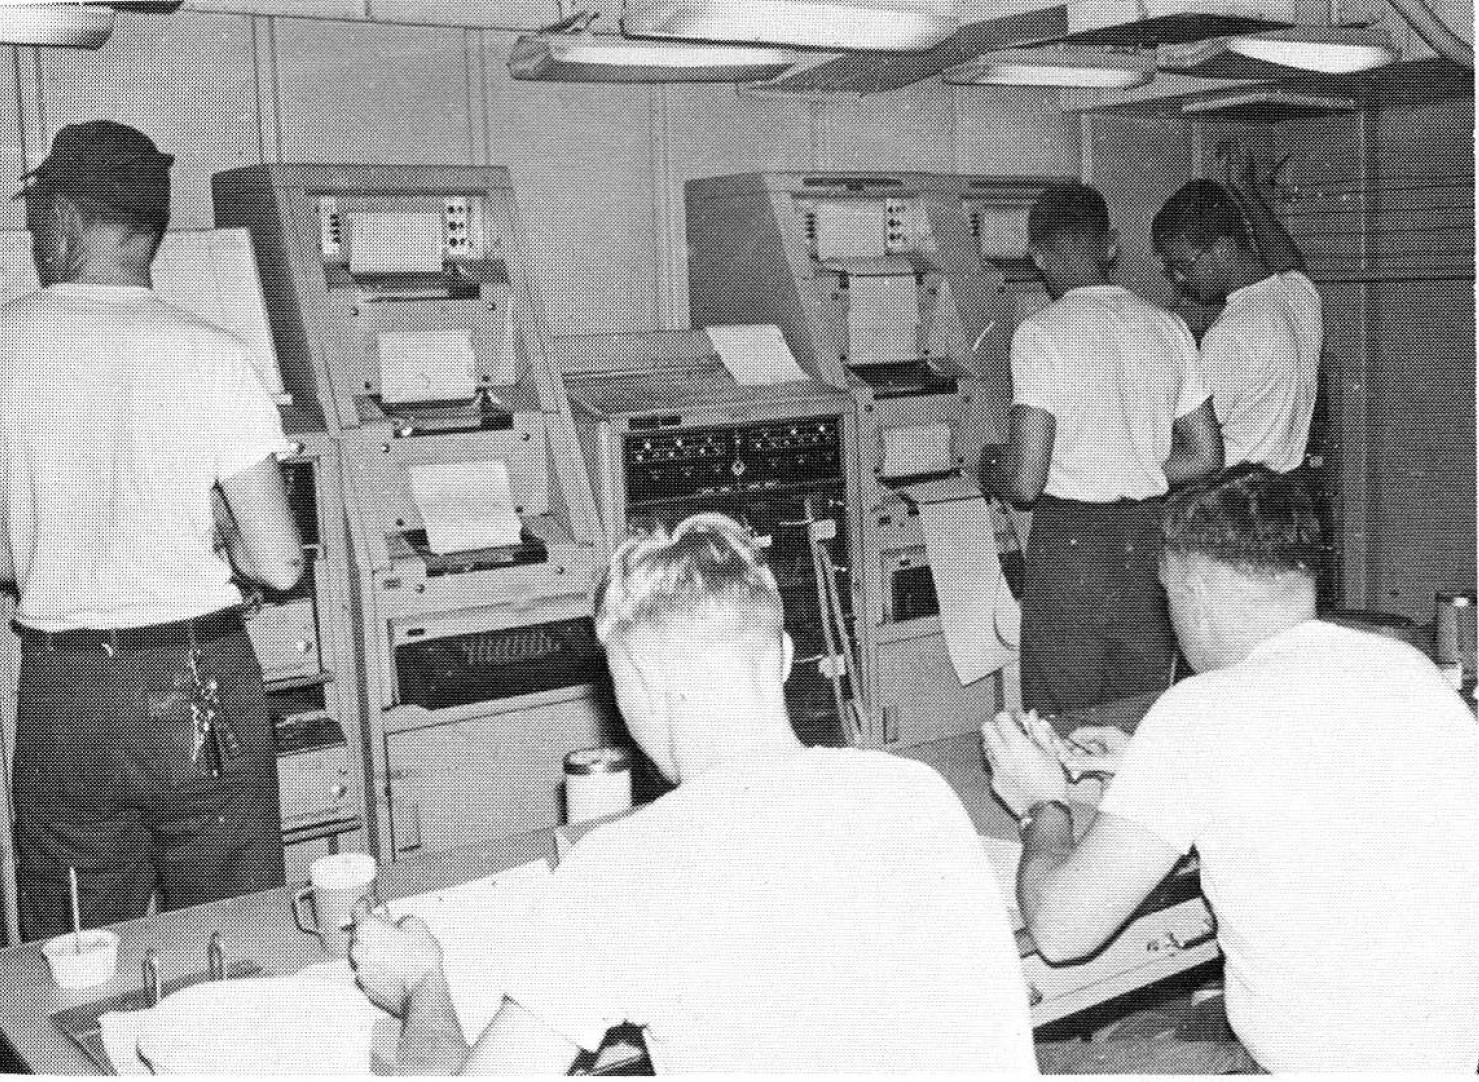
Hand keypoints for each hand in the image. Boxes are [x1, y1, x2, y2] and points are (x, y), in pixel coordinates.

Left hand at [348, 899, 443, 1016]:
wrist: (421, 992)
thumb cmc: (419, 961)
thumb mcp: (418, 926)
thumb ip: (403, 919)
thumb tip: (401, 925)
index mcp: (367, 929)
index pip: (358, 909)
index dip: (366, 903)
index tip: (370, 902)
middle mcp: (359, 950)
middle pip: (360, 933)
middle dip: (374, 930)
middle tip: (391, 928)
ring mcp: (361, 970)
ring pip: (364, 953)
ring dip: (376, 949)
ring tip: (397, 951)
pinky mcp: (367, 987)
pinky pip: (370, 970)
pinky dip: (379, 966)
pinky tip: (396, 967)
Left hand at [981, 710, 1068, 817]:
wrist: (1044, 810)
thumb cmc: (1051, 783)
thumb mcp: (1050, 753)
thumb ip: (1038, 732)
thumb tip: (1032, 718)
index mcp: (1017, 745)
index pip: (1000, 718)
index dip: (1008, 716)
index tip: (1015, 719)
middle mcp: (1002, 755)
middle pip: (986, 729)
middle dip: (996, 726)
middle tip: (1009, 731)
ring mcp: (996, 769)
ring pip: (986, 747)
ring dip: (995, 744)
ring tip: (1011, 749)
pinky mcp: (994, 782)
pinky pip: (992, 766)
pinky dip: (999, 763)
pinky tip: (1013, 768)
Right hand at [1061, 724, 1131, 776]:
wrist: (1158, 771)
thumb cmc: (1138, 761)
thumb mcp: (1109, 762)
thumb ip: (1087, 762)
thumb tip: (1069, 763)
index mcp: (1107, 733)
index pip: (1081, 733)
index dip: (1069, 741)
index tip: (1059, 751)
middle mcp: (1108, 741)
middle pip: (1084, 745)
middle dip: (1075, 755)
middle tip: (1065, 764)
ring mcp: (1111, 752)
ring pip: (1090, 756)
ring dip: (1083, 764)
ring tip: (1074, 773)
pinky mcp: (1114, 763)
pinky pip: (1097, 765)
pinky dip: (1091, 770)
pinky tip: (1087, 776)